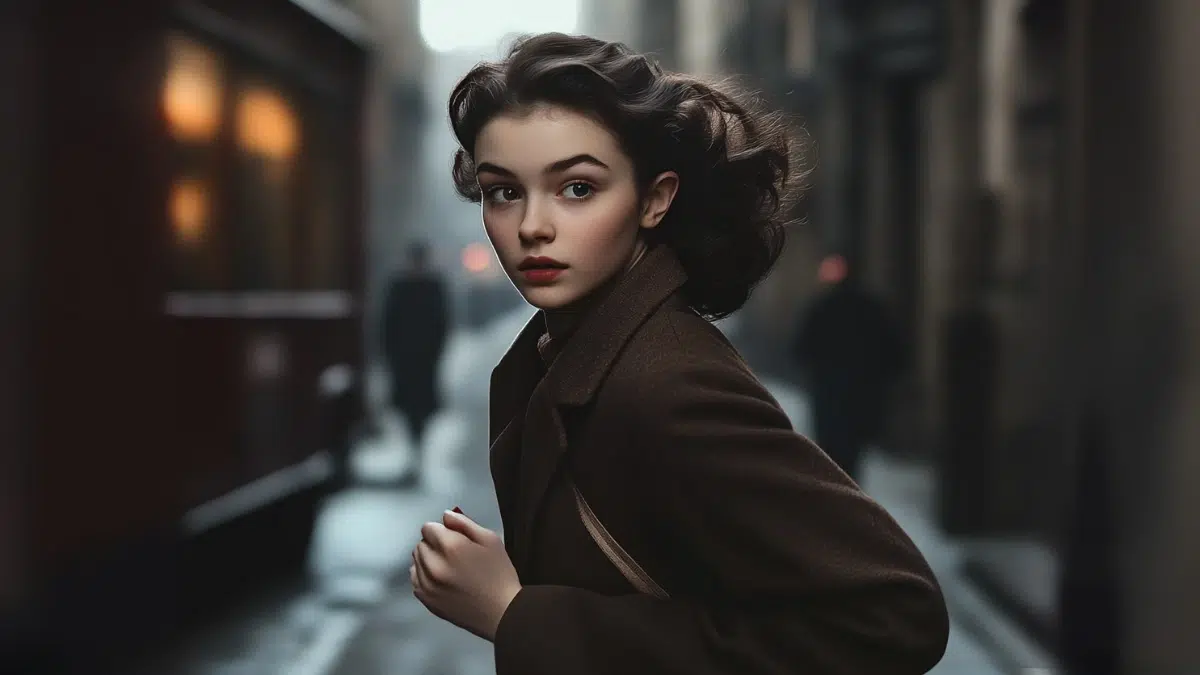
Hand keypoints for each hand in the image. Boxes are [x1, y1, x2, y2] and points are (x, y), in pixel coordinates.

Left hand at [410, 510, 521, 641]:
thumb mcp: (490, 541)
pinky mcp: (426, 600)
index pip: (428, 528)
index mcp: (451, 547)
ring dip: (428, 560)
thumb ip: (464, 524)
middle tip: (455, 554)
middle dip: (434, 544)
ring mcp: (428, 584)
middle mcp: (435, 565)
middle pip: (421, 544)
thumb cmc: (500, 577)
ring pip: (416, 561)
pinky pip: (415, 579)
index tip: (454, 538)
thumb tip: (445, 516)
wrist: (502, 613)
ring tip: (450, 568)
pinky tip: (442, 579)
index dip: (442, 530)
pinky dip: (424, 576)